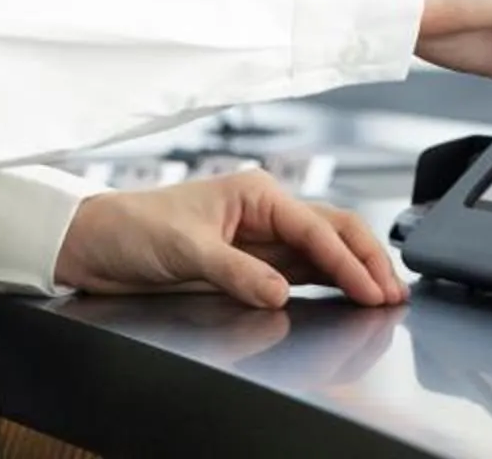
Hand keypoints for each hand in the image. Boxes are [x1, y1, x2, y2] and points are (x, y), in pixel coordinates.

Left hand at [52, 171, 405, 309]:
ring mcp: (262, 241)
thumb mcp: (185, 249)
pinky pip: (302, 273)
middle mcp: (266, 213)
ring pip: (324, 253)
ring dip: (354, 272)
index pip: (316, 228)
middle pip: (333, 232)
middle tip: (394, 293)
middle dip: (367, 260)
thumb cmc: (134, 229)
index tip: (371, 289)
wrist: (97, 245)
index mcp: (256, 194)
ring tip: (384, 296)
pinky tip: (348, 297)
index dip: (348, 261)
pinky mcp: (252, 266)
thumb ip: (237, 272)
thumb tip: (282, 292)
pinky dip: (330, 284)